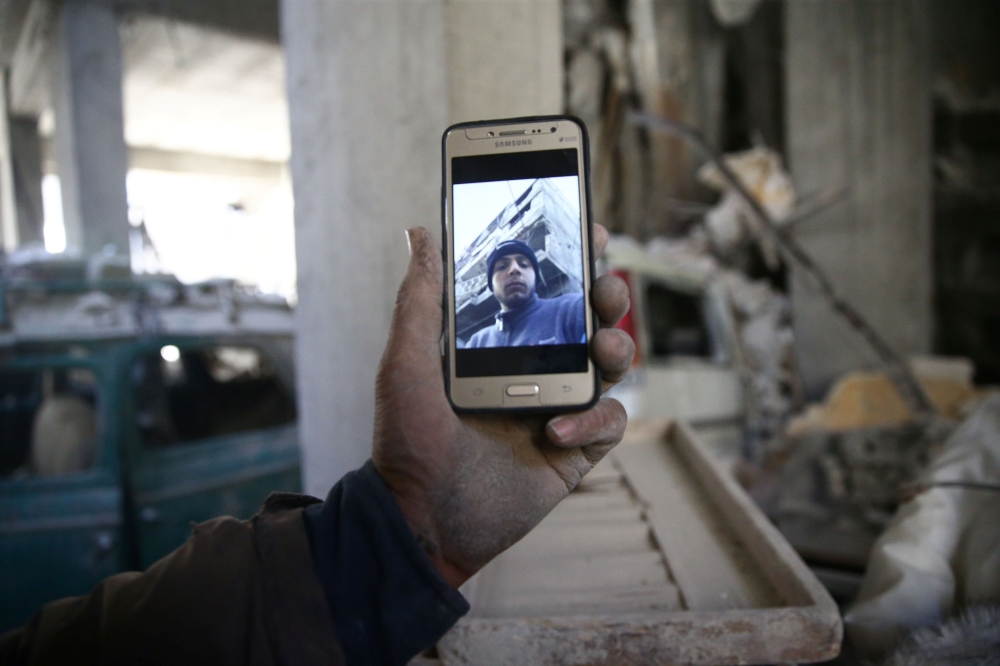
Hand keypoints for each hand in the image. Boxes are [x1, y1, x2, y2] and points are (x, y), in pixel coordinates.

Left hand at [372, 225, 633, 587]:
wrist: (420, 519)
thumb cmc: (406, 440)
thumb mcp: (407, 362)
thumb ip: (419, 299)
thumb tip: (421, 233)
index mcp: (500, 347)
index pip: (547, 294)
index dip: (574, 263)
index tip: (591, 233)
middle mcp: (533, 373)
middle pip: (589, 322)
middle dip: (607, 297)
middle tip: (603, 289)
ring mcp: (557, 411)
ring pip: (610, 367)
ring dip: (616, 347)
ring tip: (601, 345)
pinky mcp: (573, 452)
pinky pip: (607, 424)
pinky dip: (592, 420)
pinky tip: (555, 430)